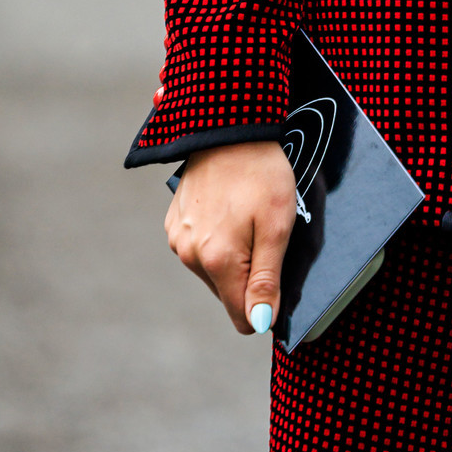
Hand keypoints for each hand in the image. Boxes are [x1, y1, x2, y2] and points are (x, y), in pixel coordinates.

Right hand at [165, 140, 295, 334]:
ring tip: (247, 217)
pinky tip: (230, 210)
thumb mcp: (277, 225)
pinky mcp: (173, 224)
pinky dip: (216, 238)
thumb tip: (258, 324)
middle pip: (228, 293)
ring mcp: (177, 239)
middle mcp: (190, 256)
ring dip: (233, 256)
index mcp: (217, 261)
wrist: (228, 127)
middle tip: (266, 235)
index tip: (278, 279)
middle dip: (250, 274)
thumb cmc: (261, 173)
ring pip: (213, 271)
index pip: (241, 315)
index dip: (265, 306)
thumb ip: (266, 279)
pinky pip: (199, 248)